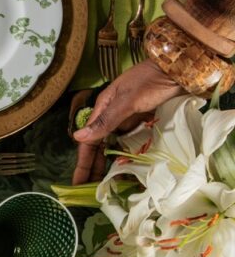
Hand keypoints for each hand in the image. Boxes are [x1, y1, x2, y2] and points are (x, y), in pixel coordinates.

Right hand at [71, 60, 182, 183]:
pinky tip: (126, 169)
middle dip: (92, 167)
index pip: (89, 142)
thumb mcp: (127, 101)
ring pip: (113, 147)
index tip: (78, 181)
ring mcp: (128, 120)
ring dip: (108, 164)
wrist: (179, 67)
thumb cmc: (151, 80)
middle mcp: (113, 117)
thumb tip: (78, 137)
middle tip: (88, 189)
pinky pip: (131, 144)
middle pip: (98, 147)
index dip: (83, 162)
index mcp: (103, 109)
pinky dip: (127, 157)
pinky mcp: (143, 123)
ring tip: (104, 184)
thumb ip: (105, 121)